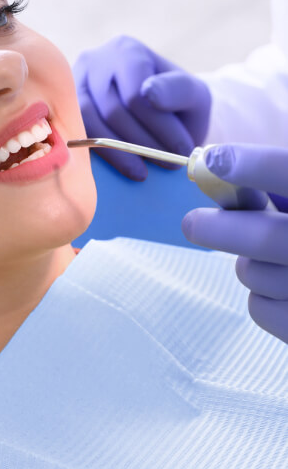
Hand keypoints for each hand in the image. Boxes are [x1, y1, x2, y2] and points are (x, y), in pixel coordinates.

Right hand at [73, 36, 210, 179]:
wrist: (157, 112)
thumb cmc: (175, 103)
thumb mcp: (192, 93)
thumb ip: (179, 90)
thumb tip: (149, 94)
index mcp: (126, 50)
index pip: (135, 93)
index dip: (160, 126)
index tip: (181, 149)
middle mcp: (93, 62)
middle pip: (113, 110)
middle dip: (142, 143)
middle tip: (167, 164)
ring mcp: (74, 87)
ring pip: (91, 124)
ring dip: (120, 152)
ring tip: (144, 170)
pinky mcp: (65, 112)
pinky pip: (78, 136)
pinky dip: (102, 154)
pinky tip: (123, 166)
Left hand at [182, 144, 287, 342]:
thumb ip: (277, 188)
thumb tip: (217, 170)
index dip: (257, 165)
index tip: (214, 159)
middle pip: (268, 238)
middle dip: (220, 229)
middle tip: (191, 223)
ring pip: (252, 273)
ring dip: (248, 264)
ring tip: (273, 261)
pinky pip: (259, 309)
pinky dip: (261, 298)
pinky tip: (285, 292)